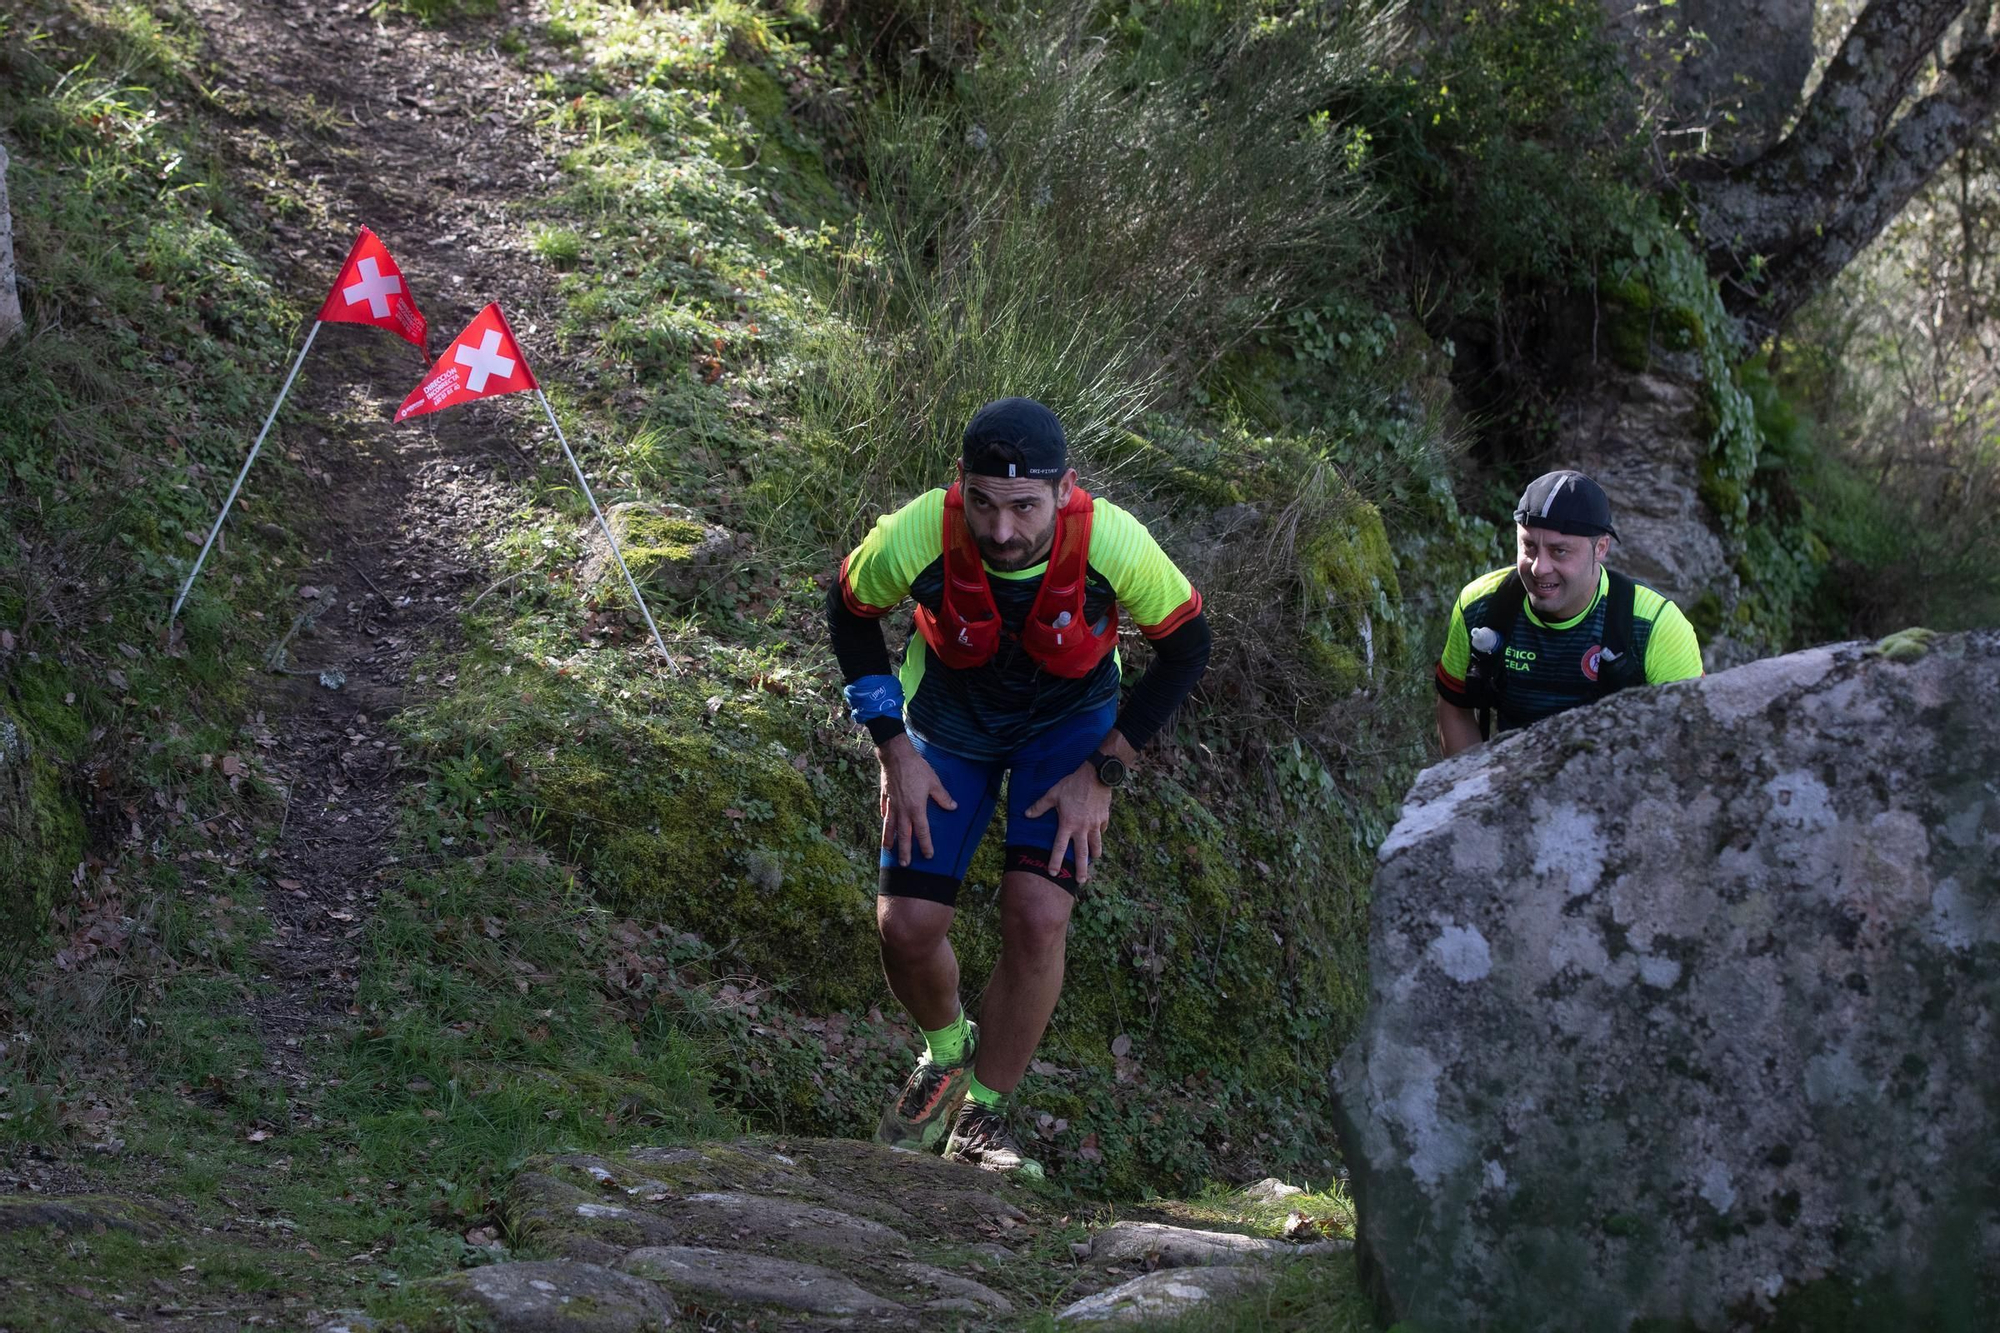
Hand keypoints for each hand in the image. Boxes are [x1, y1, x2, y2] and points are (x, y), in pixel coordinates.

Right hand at [878, 734, 956, 866]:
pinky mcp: (885, 797)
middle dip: (904, 851)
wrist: (896, 756)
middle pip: (903, 835)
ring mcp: (892, 805)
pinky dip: (884, 819)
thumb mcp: (934, 782)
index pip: (922, 832)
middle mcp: (902, 810)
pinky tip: (884, 823)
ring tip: (888, 850)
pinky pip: (884, 811)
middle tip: (904, 864)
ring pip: (889, 827)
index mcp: (916, 809)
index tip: (928, 855)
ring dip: (889, 840)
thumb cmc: (917, 768)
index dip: (926, 845)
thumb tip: (953, 807)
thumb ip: (943, 797)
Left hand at [1024, 763, 1112, 884]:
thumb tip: (1026, 814)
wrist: (1096, 776)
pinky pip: (1102, 830)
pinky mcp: (1104, 818)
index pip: (1060, 847)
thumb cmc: (1072, 784)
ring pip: (1096, 845)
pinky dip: (1100, 835)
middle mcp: (1082, 828)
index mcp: (1067, 824)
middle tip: (1081, 881)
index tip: (1053, 873)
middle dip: (1081, 869)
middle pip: (1082, 854)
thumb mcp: (1053, 794)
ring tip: (1094, 861)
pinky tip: (1099, 836)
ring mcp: (1094, 824)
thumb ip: (1040, 806)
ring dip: (1094, 855)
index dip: (1056, 861)